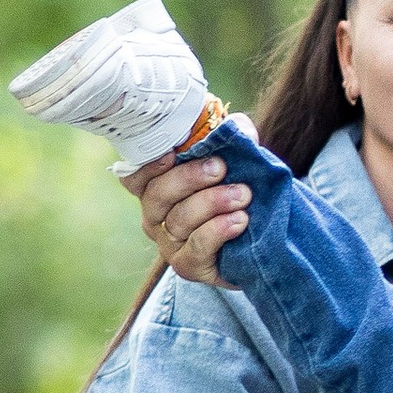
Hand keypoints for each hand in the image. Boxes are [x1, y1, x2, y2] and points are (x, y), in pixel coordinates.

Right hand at [134, 124, 253, 285]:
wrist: (258, 242)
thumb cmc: (237, 193)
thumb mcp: (236, 161)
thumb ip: (234, 139)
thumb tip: (238, 126)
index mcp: (157, 187)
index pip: (135, 176)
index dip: (147, 165)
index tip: (172, 153)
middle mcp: (155, 216)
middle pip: (157, 194)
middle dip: (189, 178)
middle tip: (221, 168)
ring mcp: (169, 243)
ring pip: (179, 219)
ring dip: (213, 202)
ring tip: (243, 195)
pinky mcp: (187, 265)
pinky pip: (196, 247)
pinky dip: (218, 230)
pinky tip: (240, 220)